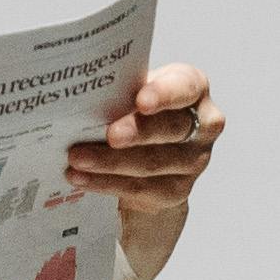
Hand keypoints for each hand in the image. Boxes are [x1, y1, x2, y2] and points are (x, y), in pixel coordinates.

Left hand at [65, 62, 222, 279]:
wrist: (145, 152)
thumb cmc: (133, 109)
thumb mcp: (130, 92)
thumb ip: (118, 91)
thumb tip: (78, 98)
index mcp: (192, 88)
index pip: (184, 87)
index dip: (164, 94)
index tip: (142, 101)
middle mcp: (203, 124)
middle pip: (171, 129)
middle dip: (137, 132)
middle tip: (109, 135)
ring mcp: (194, 161)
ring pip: (152, 163)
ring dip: (110, 162)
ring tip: (77, 159)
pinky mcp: (177, 191)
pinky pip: (140, 189)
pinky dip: (106, 183)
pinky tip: (81, 178)